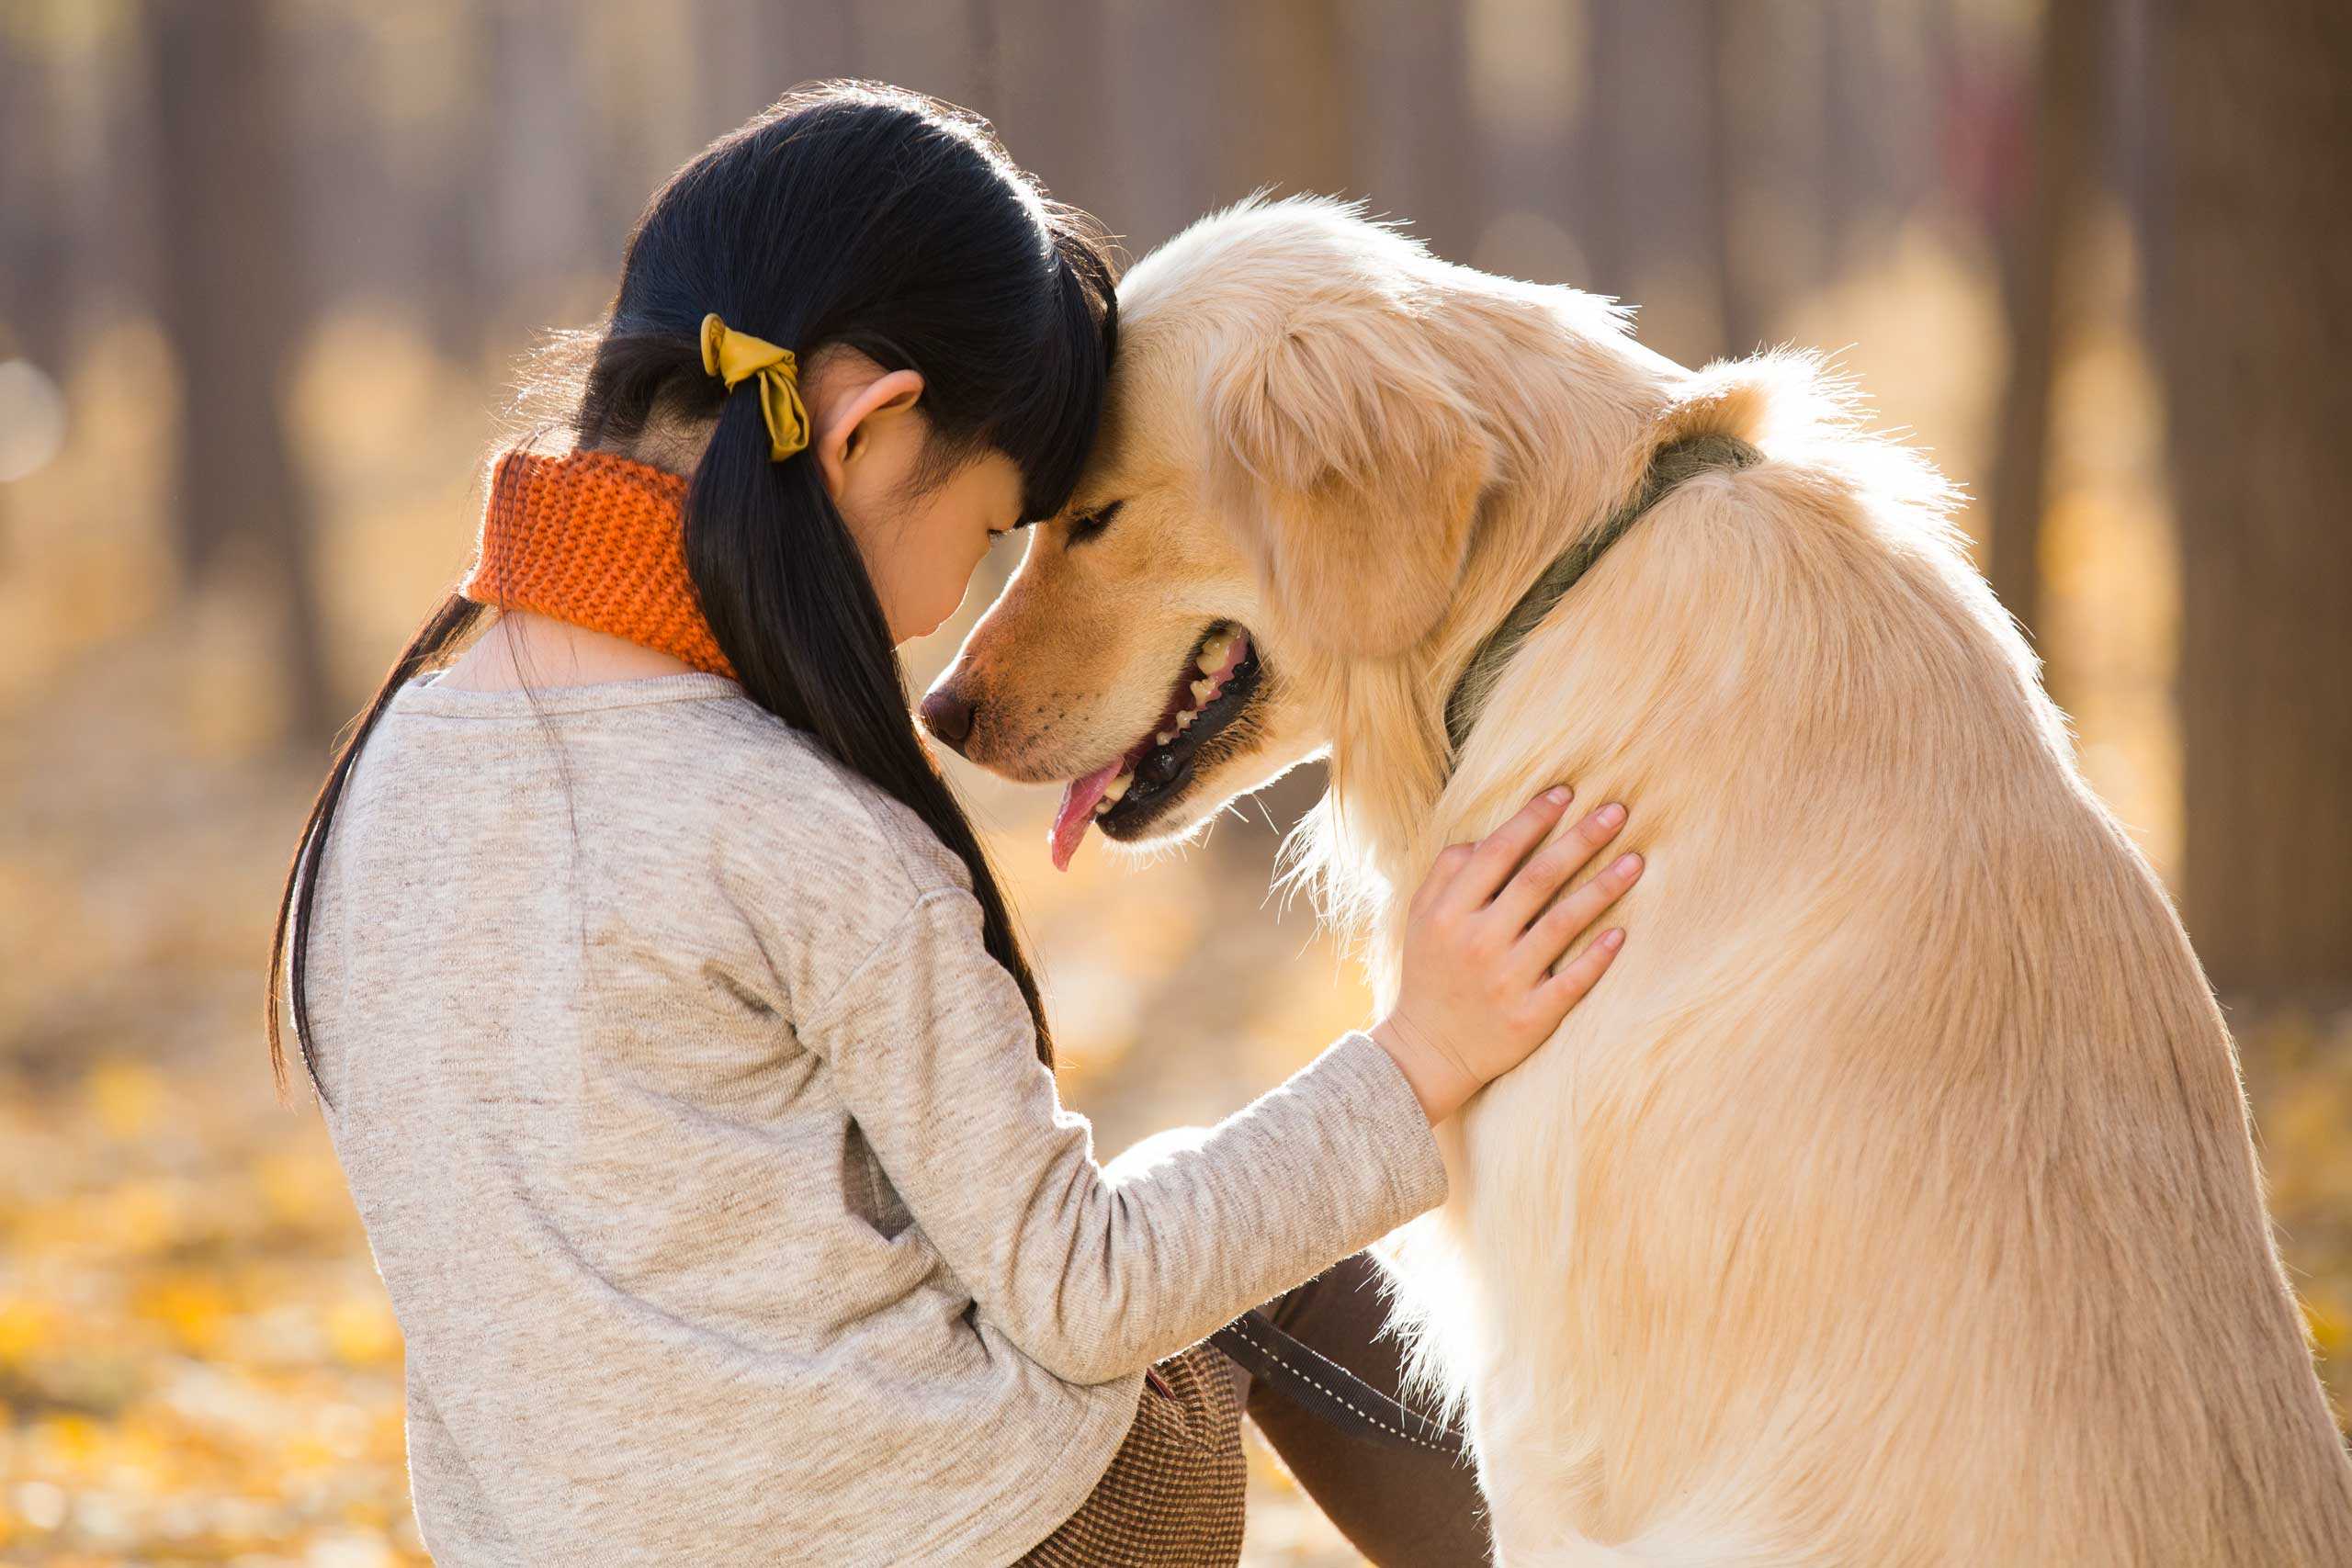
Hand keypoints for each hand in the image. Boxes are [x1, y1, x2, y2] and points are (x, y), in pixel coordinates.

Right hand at [1371, 787, 1639, 1123]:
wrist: (1427, 1052)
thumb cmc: (1430, 973)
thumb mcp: (1421, 918)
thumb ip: (1447, 872)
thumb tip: (1487, 837)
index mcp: (1450, 912)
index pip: (1497, 853)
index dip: (1533, 819)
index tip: (1566, 793)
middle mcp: (1478, 941)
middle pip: (1537, 879)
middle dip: (1580, 840)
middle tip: (1618, 811)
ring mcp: (1505, 981)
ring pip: (1562, 924)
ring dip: (1602, 888)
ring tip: (1636, 860)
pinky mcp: (1529, 1017)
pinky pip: (1571, 981)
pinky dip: (1596, 957)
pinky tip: (1622, 933)